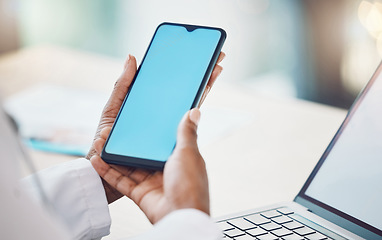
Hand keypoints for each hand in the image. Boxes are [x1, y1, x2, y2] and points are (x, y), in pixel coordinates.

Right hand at [91, 108, 208, 222]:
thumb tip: (195, 111)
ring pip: (128, 166)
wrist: (181, 217)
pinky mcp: (140, 194)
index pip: (160, 141)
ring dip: (112, 155)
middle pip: (140, 153)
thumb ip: (187, 132)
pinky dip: (108, 172)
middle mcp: (164, 169)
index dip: (146, 132)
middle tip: (110, 130)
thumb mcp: (189, 153)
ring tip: (99, 141)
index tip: (133, 120)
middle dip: (124, 142)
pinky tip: (97, 161)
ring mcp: (151, 182)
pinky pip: (121, 181)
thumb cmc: (190, 185)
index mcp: (178, 158)